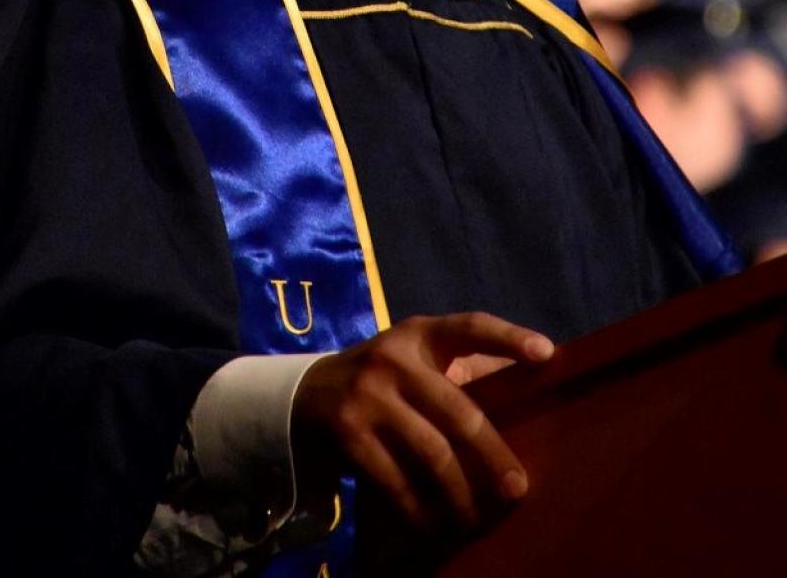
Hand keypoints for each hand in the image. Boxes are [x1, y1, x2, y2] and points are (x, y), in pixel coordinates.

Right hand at [292, 312, 552, 531]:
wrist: (305, 394)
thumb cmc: (383, 378)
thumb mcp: (414, 359)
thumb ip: (461, 368)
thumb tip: (526, 387)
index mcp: (419, 334)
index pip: (470, 327)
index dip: (508, 337)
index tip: (546, 353)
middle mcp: (395, 357)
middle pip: (458, 409)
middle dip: (493, 452)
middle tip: (518, 488)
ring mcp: (369, 394)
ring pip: (431, 452)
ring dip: (460, 491)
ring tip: (477, 517)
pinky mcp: (349, 431)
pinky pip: (395, 479)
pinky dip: (419, 507)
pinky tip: (435, 524)